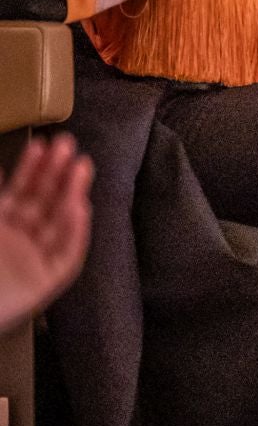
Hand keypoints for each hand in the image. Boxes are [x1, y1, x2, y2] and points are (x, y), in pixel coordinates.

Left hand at [0, 134, 91, 331]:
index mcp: (0, 227)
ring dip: (70, 194)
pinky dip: (75, 231)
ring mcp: (35, 260)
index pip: (19, 192)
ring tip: (81, 166)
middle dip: (55, 173)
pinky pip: (67, 253)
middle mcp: (19, 241)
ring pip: (58, 222)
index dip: (30, 169)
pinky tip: (80, 207)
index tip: (40, 145)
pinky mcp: (48, 280)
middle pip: (43, 202)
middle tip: (67, 144)